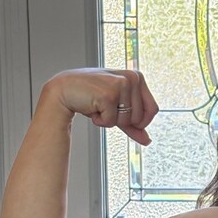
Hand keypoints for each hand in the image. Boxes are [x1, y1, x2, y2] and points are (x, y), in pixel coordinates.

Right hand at [43, 68, 158, 146]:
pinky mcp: (108, 95)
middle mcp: (131, 78)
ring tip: (98, 105)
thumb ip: (133, 123)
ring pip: (126, 121)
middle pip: (139, 119)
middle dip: (121, 120)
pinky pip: (111, 122)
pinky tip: (91, 107)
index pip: (153, 109)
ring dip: (110, 120)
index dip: (140, 121)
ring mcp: (120, 85)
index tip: (124, 117)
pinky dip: (100, 120)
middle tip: (106, 106)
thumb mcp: (116, 107)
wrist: (64, 90)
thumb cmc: (90, 95)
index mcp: (137, 77)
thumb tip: (147, 140)